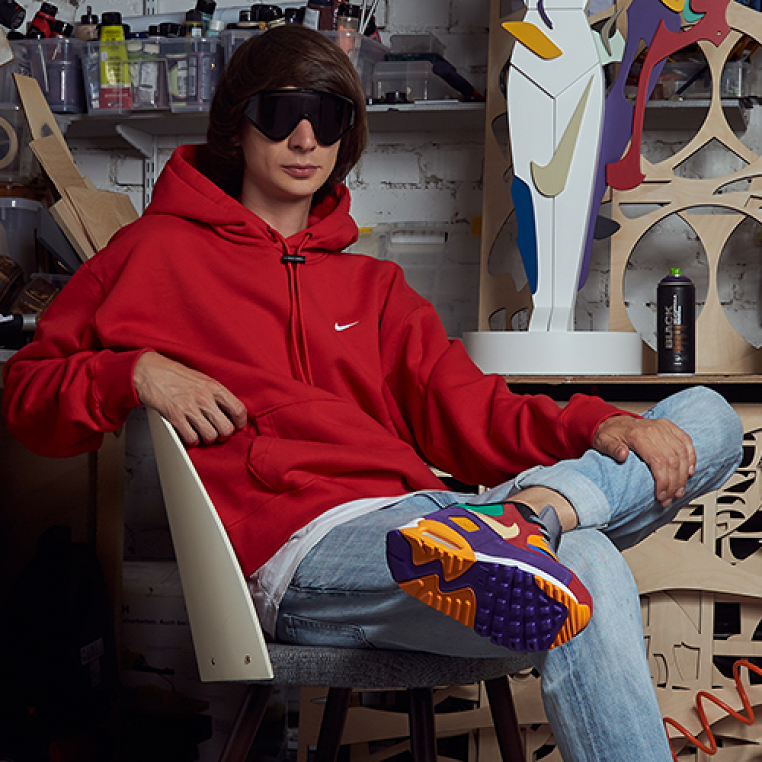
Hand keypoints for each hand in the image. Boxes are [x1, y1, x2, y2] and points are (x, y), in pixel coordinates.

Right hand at [133, 351, 247, 445]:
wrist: (149, 371)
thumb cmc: (175, 375)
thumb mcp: (202, 379)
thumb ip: (216, 394)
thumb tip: (229, 410)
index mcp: (214, 387)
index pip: (238, 409)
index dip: (240, 422)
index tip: (236, 426)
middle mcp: (204, 398)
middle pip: (226, 428)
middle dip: (223, 435)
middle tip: (218, 433)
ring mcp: (190, 408)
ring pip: (210, 436)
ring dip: (207, 439)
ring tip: (202, 433)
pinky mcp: (175, 416)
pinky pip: (191, 438)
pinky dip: (192, 440)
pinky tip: (190, 434)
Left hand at [592, 415, 695, 507]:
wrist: (612, 421)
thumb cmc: (609, 433)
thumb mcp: (603, 442)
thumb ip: (612, 448)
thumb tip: (622, 455)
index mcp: (638, 435)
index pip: (658, 461)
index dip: (663, 481)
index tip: (661, 496)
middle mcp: (654, 430)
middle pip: (672, 460)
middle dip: (674, 483)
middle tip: (669, 498)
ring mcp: (663, 427)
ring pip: (682, 453)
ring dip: (684, 475)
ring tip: (679, 491)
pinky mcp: (669, 427)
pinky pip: (686, 441)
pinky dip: (691, 458)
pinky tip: (690, 472)